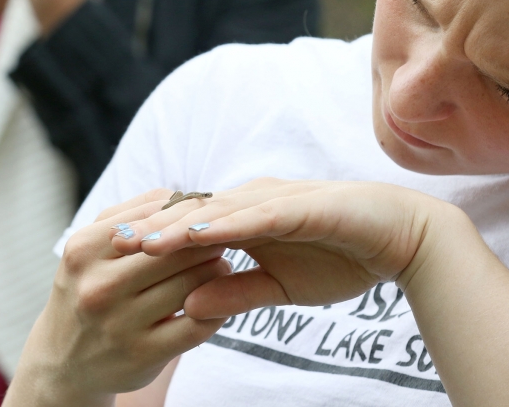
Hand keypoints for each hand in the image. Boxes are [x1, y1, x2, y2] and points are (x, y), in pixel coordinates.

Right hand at [4, 190, 231, 406]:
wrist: (62, 363)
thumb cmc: (87, 291)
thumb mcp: (90, 249)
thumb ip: (132, 216)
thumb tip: (185, 196)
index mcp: (84, 249)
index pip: (154, 218)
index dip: (188, 215)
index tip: (207, 216)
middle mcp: (98, 286)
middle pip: (176, 252)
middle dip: (209, 242)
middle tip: (226, 240)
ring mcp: (119, 324)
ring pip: (192, 285)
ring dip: (218, 273)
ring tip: (222, 266)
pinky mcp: (142, 355)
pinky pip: (197, 325)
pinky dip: (217, 310)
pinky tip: (218, 301)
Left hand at [110, 178, 464, 318]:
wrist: (399, 238)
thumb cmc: (339, 256)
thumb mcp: (277, 287)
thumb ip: (235, 293)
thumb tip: (190, 306)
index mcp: (245, 219)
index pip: (190, 230)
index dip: (154, 242)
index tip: (116, 261)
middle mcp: (253, 202)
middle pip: (192, 215)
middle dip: (151, 229)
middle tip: (109, 245)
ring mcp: (275, 201)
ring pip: (216, 212)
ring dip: (177, 227)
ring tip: (139, 242)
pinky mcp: (301, 206)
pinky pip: (255, 217)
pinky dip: (224, 226)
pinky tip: (196, 235)